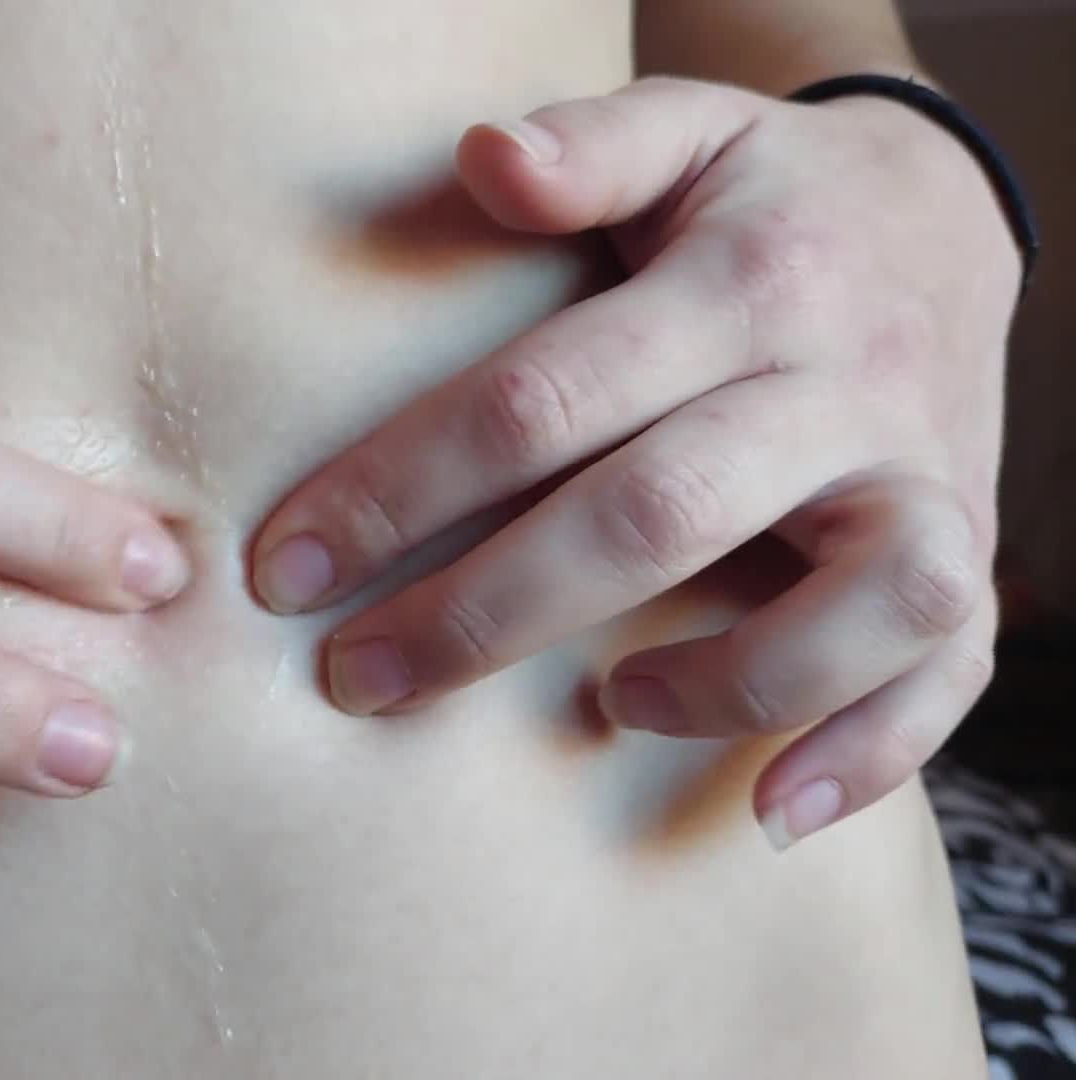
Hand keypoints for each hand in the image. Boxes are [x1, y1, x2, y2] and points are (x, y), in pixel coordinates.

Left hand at [248, 77, 1017, 848]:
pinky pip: (951, 670)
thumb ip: (588, 147)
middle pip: (655, 515)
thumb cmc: (767, 198)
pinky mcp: (966, 549)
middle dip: (483, 614)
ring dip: (718, 681)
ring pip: (854, 602)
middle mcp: (841, 383)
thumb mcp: (689, 131)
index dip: (403, 488)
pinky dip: (870, 750)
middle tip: (356, 678)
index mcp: (747, 281)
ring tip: (598, 707)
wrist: (946, 223)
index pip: (544, 398)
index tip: (287, 567)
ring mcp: (921, 475)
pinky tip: (768, 809)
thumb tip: (481, 157)